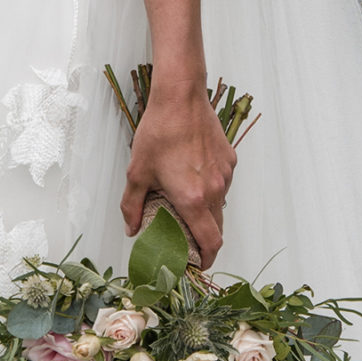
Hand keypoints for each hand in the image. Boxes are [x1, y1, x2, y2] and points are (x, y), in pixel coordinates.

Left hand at [120, 80, 235, 269]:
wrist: (181, 97)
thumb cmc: (160, 131)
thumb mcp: (137, 172)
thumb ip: (133, 205)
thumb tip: (132, 228)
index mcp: (193, 199)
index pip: (211, 242)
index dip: (206, 259)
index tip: (197, 263)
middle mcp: (215, 190)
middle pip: (217, 228)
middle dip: (204, 240)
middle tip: (186, 240)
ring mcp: (225, 174)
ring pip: (220, 205)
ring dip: (206, 212)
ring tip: (184, 204)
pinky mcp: (230, 160)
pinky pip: (222, 184)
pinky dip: (210, 190)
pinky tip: (192, 177)